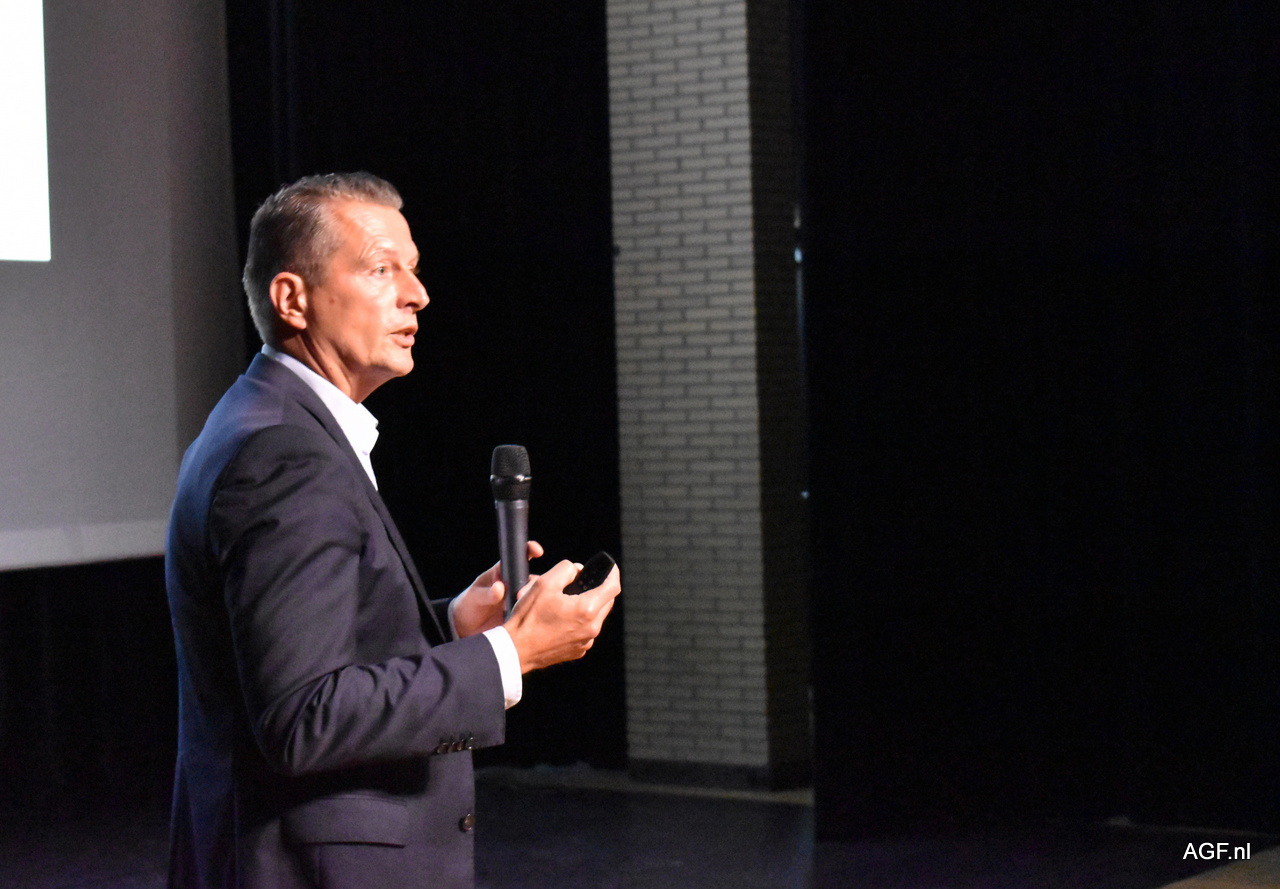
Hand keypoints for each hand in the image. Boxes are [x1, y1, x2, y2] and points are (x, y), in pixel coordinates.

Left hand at [452, 540, 543, 637]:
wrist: (465, 627)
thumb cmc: (468, 605)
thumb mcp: (475, 597)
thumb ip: (487, 593)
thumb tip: (500, 587)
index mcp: (501, 573)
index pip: (518, 557)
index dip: (529, 550)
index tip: (538, 552)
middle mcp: (513, 584)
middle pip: (531, 578)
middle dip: (531, 584)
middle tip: (519, 595)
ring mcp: (517, 598)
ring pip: (535, 594)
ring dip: (533, 599)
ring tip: (519, 608)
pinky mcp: (520, 613)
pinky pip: (532, 610)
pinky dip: (534, 612)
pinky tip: (527, 618)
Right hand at [503, 559, 620, 672]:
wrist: (516, 649)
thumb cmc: (528, 617)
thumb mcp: (544, 583)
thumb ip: (565, 569)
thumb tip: (577, 570)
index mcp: (586, 609)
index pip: (612, 587)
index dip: (613, 573)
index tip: (610, 567)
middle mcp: (591, 628)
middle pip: (607, 602)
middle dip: (600, 589)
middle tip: (584, 581)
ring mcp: (586, 642)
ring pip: (597, 617)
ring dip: (590, 606)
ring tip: (569, 600)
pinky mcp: (578, 651)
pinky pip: (587, 631)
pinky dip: (581, 621)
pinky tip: (563, 618)